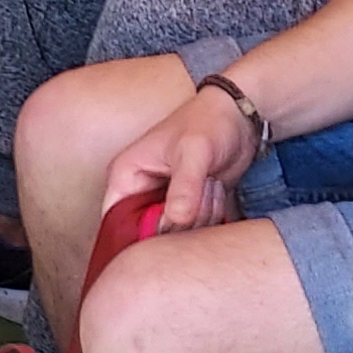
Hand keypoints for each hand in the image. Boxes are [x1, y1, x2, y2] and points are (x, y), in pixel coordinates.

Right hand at [104, 80, 262, 234]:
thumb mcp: (194, 151)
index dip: (138, 235)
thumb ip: (184, 186)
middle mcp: (139, 191)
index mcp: (126, 175)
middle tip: (200, 194)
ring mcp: (163, 200)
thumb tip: (176, 220)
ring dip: (200, 215)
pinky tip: (216, 189)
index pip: (115, 221)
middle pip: (148, 233)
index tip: (173, 224)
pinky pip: (193, 229)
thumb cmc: (207, 122)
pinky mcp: (186, 205)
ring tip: (210, 183)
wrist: (237, 117)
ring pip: (175, 233)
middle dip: (180, 222)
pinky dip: (210, 216)